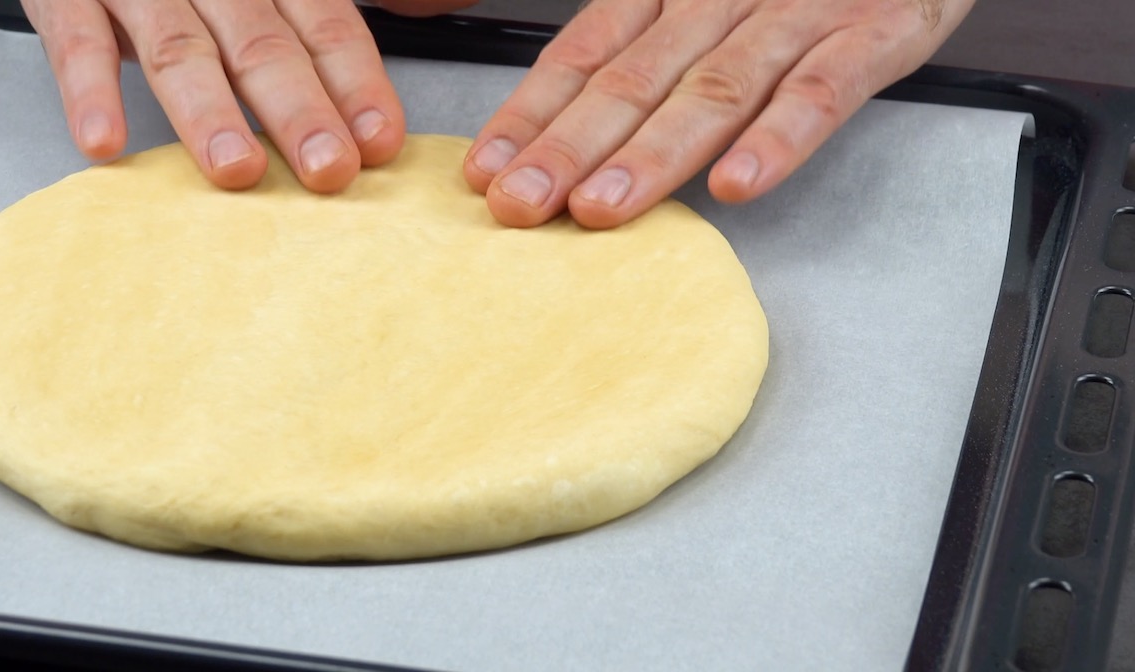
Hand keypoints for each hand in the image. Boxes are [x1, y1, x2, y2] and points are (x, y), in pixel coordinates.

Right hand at [22, 0, 472, 191]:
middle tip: (328, 167)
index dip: (356, 84)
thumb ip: (301, 37)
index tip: (379, 142)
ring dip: (210, 111)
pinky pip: (78, 40)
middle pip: (262, 44)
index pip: (327, 26)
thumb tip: (364, 126)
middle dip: (300, 110)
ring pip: (179, 47)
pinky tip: (106, 140)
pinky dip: (90, 90)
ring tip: (236, 169)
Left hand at [462, 0, 976, 227]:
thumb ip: (644, 38)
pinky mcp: (874, 33)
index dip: (533, 113)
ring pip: (713, 89)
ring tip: (601, 208)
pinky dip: (778, 138)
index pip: (586, 52)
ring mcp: (796, 14)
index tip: (486, 170)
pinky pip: (821, 91)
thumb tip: (565, 118)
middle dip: (568, 146)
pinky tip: (736, 186)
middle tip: (519, 205)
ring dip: (653, 153)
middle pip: (633, 78)